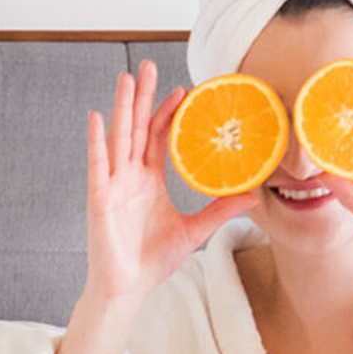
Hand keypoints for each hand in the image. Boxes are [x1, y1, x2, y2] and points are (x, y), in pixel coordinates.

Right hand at [83, 61, 256, 300]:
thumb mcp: (195, 230)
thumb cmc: (153, 260)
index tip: (180, 89)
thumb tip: (255, 193)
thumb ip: (220, 209)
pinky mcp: (100, 197)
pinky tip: (97, 117)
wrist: (128, 287)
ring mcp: (113, 184)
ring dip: (122, 107)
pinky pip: (98, 164)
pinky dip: (97, 140)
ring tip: (126, 79)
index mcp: (149, 182)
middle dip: (141, 97)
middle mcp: (130, 177)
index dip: (167, 113)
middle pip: (137, 128)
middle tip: (146, 66)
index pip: (158, 138)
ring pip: (119, 137)